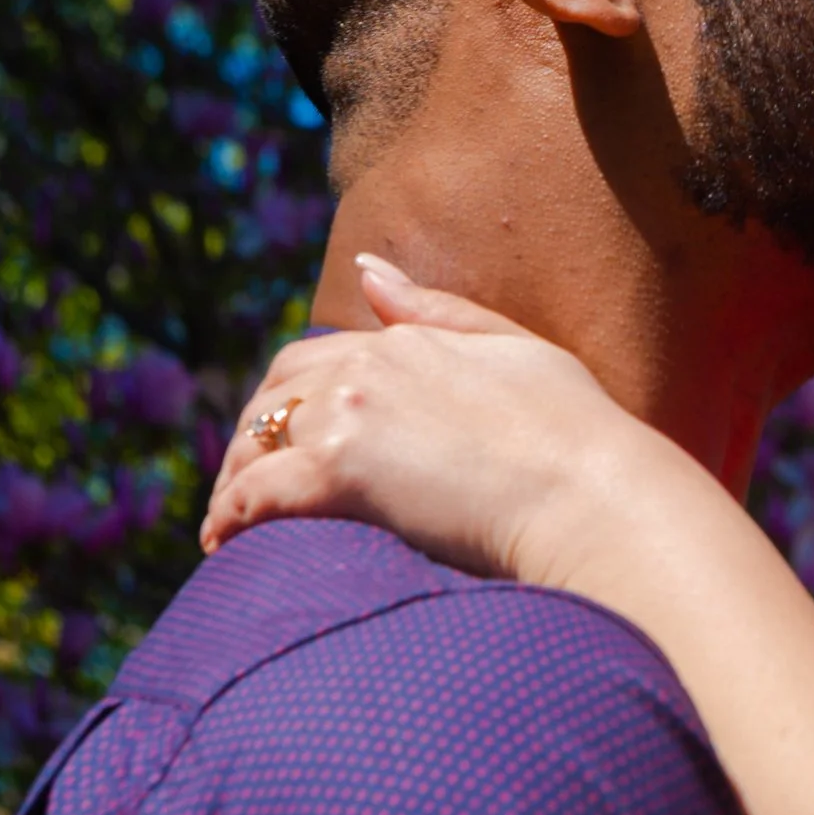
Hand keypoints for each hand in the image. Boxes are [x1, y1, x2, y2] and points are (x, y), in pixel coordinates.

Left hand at [202, 257, 651, 588]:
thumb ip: (438, 310)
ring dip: (234, 480)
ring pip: (257, 442)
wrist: (591, 492)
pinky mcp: (338, 472)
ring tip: (229, 524)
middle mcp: (366, 368)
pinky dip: (232, 516)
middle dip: (252, 436)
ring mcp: (349, 415)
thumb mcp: (513, 347)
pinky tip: (222, 545)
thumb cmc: (577, 432)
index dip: (289, 399)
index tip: (284, 436)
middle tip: (245, 483)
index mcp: (406, 341)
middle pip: (275, 395)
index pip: (316, 359)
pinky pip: (258, 493)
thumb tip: (368, 269)